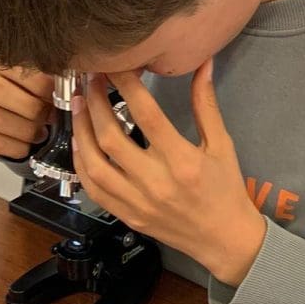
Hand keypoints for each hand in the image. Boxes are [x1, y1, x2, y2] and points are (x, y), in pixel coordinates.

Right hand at [0, 60, 54, 159]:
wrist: (17, 120)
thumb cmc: (33, 99)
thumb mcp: (43, 83)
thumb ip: (52, 81)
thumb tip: (71, 86)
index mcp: (0, 64)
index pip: (15, 67)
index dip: (41, 84)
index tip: (56, 95)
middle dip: (31, 108)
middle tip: (48, 117)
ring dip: (25, 129)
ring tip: (40, 132)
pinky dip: (16, 147)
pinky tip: (27, 144)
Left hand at [71, 61, 266, 286]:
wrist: (225, 240)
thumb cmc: (226, 190)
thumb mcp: (222, 145)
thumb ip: (206, 105)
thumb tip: (202, 63)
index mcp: (181, 160)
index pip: (145, 113)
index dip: (125, 84)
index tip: (114, 65)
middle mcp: (155, 182)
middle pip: (111, 136)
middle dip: (95, 102)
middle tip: (90, 80)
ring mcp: (137, 202)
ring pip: (95, 164)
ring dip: (81, 131)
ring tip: (78, 107)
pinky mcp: (128, 216)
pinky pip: (94, 190)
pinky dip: (82, 165)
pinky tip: (80, 144)